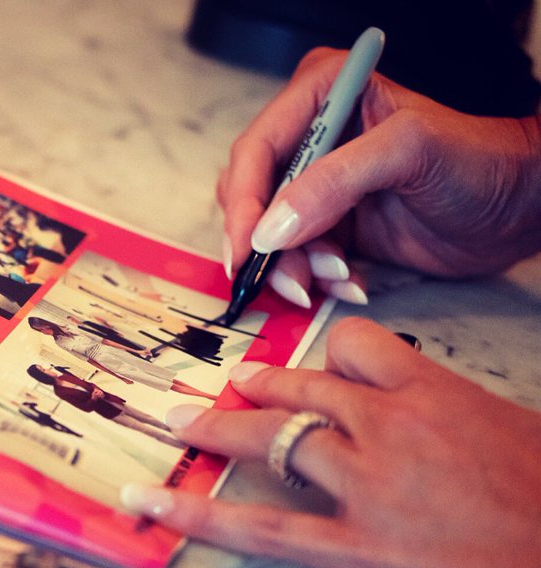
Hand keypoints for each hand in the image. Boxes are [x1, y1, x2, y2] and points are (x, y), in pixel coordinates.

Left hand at [120, 318, 540, 567]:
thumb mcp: (522, 440)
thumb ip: (468, 427)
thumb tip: (453, 433)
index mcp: (439, 395)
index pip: (359, 347)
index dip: (328, 357)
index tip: (312, 367)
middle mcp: (392, 428)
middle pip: (302, 389)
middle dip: (257, 386)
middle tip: (226, 384)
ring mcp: (366, 486)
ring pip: (270, 439)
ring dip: (217, 429)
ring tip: (180, 423)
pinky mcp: (353, 548)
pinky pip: (257, 526)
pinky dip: (196, 513)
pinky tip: (151, 504)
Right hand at [219, 46, 540, 307]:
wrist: (518, 208)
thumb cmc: (478, 160)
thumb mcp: (407, 151)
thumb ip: (334, 182)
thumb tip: (269, 229)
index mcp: (321, 96)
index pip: (257, 151)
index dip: (243, 202)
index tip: (247, 247)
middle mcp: (311, 139)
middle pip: (251, 196)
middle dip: (266, 244)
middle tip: (290, 278)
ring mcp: (318, 186)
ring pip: (269, 236)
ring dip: (294, 268)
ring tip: (336, 278)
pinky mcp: (330, 225)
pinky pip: (297, 259)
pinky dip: (315, 279)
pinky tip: (349, 282)